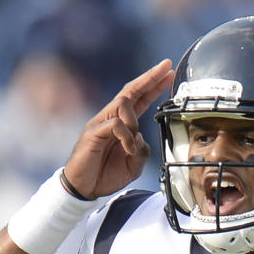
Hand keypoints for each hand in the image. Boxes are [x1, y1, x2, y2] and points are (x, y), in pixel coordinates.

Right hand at [62, 59, 175, 197]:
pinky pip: (115, 124)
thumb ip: (142, 151)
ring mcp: (100, 124)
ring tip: (132, 145)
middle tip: (166, 65)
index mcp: (123, 125)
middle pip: (131, 91)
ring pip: (123, 104)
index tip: (169, 72)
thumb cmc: (106, 174)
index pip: (140, 99)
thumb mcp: (134, 165)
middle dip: (150, 77)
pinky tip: (127, 149)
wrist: (84, 188)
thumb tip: (141, 139)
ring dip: (135, 122)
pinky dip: (126, 136)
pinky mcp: (92, 133)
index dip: (154, 85)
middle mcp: (111, 119)